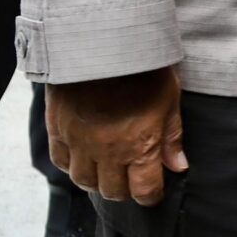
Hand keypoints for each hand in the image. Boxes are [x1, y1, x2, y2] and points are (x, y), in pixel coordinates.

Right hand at [46, 67, 186, 205]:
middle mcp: (108, 152)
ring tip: (106, 169)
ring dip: (97, 180)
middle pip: (113, 191)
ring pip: (84, 181)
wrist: (102, 41)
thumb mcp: (169, 98)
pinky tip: (83, 157)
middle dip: (125, 190)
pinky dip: (72, 165)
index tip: (153, 190)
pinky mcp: (58, 129)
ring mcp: (80, 142)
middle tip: (130, 177)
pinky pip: (61, 162)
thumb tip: (178, 166)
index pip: (144, 191)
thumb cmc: (142, 67)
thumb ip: (172, 136)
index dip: (151, 195)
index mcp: (140, 146)